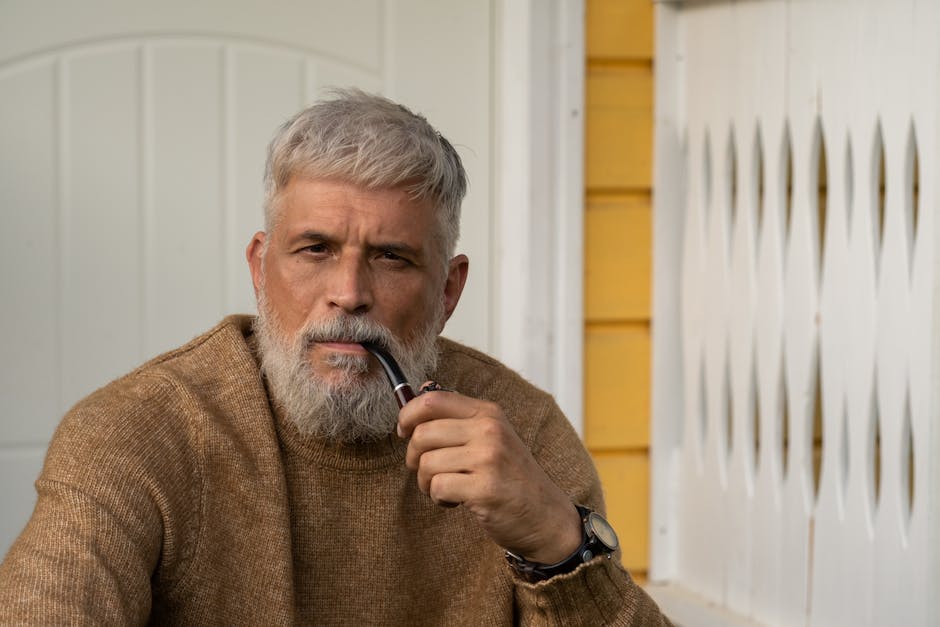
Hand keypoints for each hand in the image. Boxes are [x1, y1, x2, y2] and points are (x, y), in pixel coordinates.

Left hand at [398, 387, 582, 563]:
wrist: (546, 515)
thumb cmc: (511, 476)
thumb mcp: (492, 437)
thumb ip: (458, 418)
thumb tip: (418, 393)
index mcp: (487, 413)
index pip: (432, 400)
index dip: (407, 415)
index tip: (404, 432)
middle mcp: (489, 430)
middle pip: (422, 434)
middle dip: (414, 457)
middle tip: (427, 471)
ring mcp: (488, 458)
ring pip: (427, 463)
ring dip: (427, 482)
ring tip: (447, 488)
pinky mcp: (485, 488)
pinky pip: (438, 487)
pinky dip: (439, 498)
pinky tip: (456, 501)